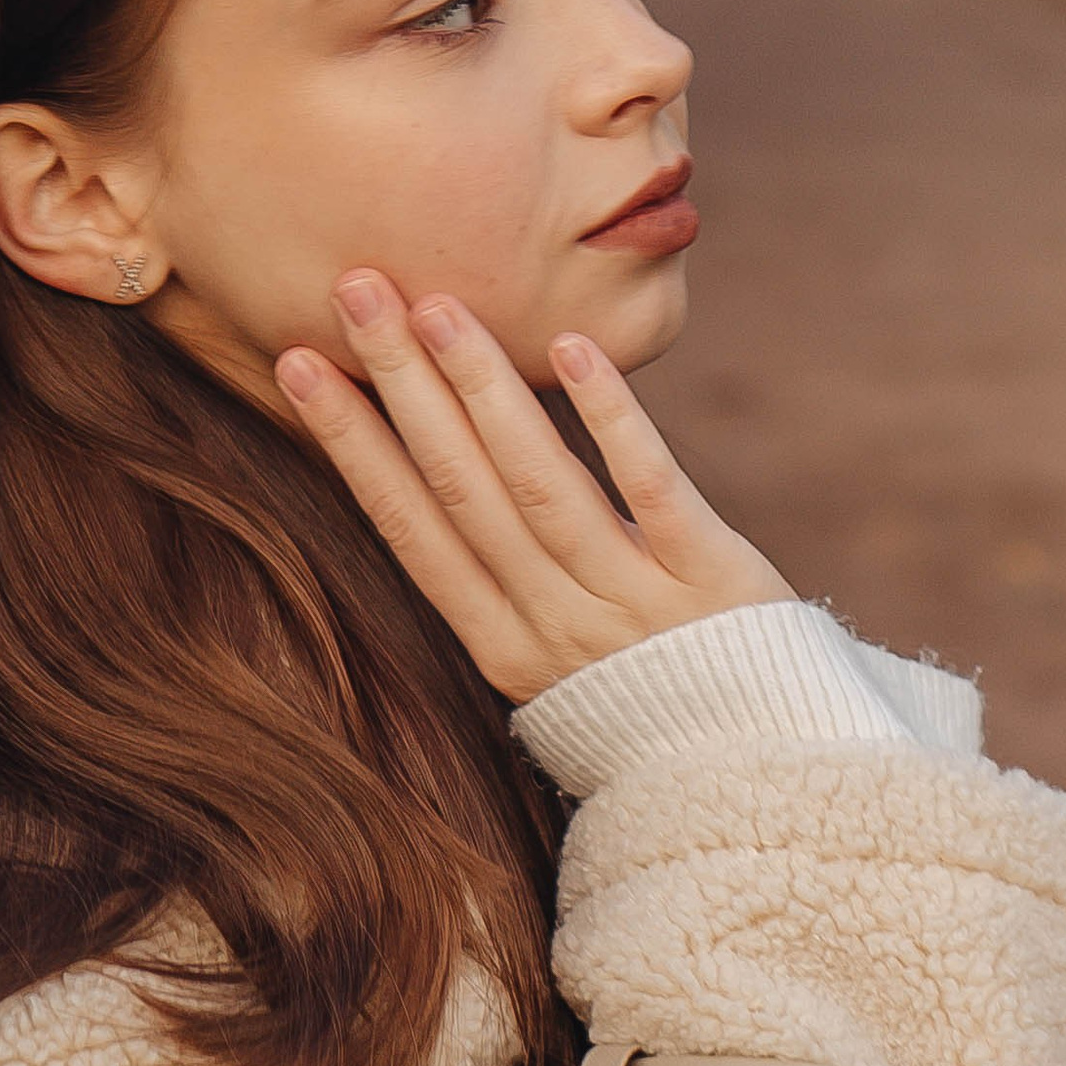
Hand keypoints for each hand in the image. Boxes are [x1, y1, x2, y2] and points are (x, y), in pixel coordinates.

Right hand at [277, 272, 789, 702]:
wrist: (767, 776)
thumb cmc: (653, 700)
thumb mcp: (558, 658)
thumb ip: (504, 573)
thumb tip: (437, 462)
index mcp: (505, 647)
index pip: (410, 529)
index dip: (351, 444)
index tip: (298, 363)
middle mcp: (557, 627)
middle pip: (462, 490)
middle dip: (400, 385)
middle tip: (356, 289)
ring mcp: (634, 604)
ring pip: (540, 485)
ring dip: (482, 388)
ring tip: (436, 305)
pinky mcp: (712, 579)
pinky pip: (651, 488)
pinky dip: (609, 419)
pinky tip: (571, 348)